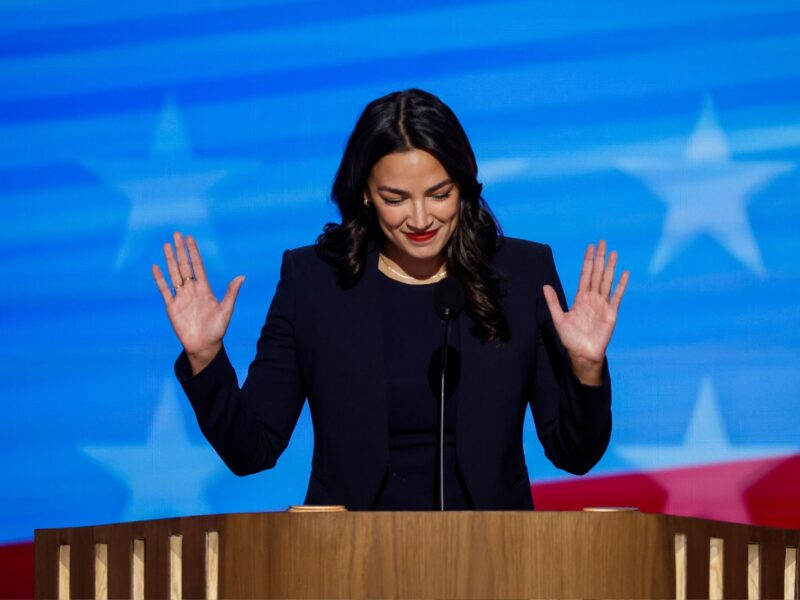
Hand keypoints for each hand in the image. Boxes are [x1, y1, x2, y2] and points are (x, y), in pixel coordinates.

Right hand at [152, 232, 244, 372]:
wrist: (204, 346)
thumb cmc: (217, 329)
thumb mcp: (226, 310)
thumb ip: (231, 293)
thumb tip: (241, 276)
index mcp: (205, 289)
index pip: (198, 266)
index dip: (194, 252)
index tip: (190, 238)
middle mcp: (192, 290)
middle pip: (184, 266)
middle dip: (181, 250)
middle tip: (176, 234)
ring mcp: (181, 297)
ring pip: (173, 274)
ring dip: (170, 260)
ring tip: (166, 246)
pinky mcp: (171, 307)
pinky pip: (164, 290)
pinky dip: (159, 279)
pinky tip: (156, 267)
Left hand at [543, 240, 628, 384]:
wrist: (583, 354)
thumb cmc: (571, 339)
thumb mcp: (559, 319)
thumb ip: (553, 302)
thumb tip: (544, 286)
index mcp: (580, 298)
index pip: (585, 275)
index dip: (587, 261)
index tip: (589, 247)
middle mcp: (593, 298)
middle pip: (597, 274)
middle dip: (599, 258)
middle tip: (602, 242)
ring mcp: (603, 304)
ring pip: (607, 281)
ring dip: (610, 267)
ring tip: (613, 253)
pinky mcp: (611, 313)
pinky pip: (617, 296)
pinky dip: (621, 285)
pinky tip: (625, 273)